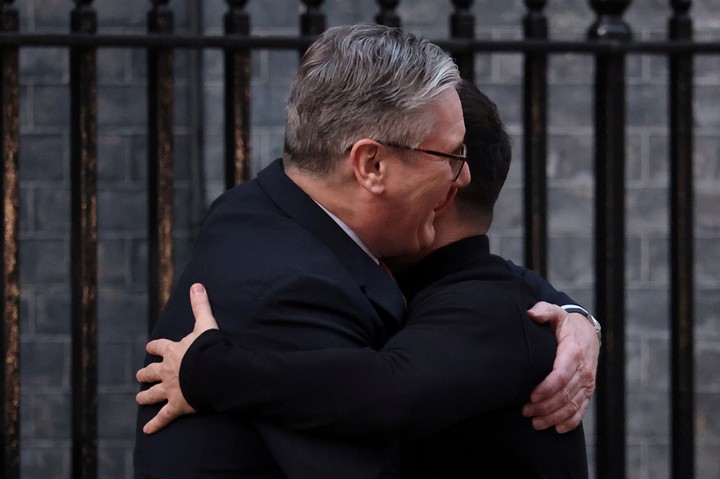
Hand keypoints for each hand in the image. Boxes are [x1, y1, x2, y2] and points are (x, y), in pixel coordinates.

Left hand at [135, 283, 218, 433]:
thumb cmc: (208, 349)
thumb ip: (200, 306)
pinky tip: (147, 431)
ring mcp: (170, 390)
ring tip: (139, 399)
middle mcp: (167, 371)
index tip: (150, 347)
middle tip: (140, 375)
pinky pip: (164, 417)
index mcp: (173, 351)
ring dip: (146, 396)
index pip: (159, 346)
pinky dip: (156, 424)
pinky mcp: (177, 406)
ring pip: (154, 394)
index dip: (155, 347)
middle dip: (146, 373)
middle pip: (152, 371)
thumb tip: (197, 284)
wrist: (211, 372)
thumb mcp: (205, 324)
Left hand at [522, 301, 598, 432]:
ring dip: (553, 417)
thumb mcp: (556, 313)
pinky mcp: (588, 391)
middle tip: (524, 412)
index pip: (561, 374)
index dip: (546, 388)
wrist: (587, 333)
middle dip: (544, 406)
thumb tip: (532, 313)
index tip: (530, 396)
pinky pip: (581, 410)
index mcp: (574, 352)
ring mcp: (587, 383)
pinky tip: (556, 429)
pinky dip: (570, 422)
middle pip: (564, 394)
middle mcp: (584, 370)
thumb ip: (544, 311)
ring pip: (572, 405)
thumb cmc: (565, 324)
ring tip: (534, 423)